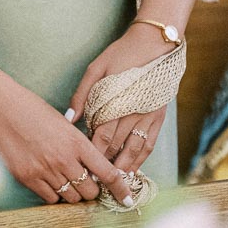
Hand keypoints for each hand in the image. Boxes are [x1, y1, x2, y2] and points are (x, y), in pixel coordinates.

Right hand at [0, 71, 135, 206]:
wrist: (0, 106)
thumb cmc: (31, 109)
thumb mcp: (62, 122)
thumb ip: (77, 145)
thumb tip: (92, 167)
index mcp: (76, 141)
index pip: (107, 172)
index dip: (120, 188)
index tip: (127, 198)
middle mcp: (64, 159)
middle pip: (91, 191)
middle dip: (92, 189)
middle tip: (86, 181)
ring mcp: (45, 170)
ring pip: (71, 197)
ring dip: (73, 192)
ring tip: (65, 178)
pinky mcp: (28, 178)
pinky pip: (51, 197)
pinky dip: (54, 193)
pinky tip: (50, 180)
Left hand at [68, 27, 171, 174]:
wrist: (154, 44)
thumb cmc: (121, 54)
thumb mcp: (97, 67)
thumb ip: (82, 94)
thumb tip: (69, 119)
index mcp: (115, 101)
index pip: (101, 136)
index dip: (92, 153)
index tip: (83, 167)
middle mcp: (132, 112)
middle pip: (116, 146)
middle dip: (105, 165)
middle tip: (95, 182)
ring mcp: (147, 116)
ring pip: (134, 149)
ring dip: (124, 167)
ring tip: (115, 182)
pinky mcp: (158, 117)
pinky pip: (149, 143)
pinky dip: (141, 159)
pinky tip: (134, 169)